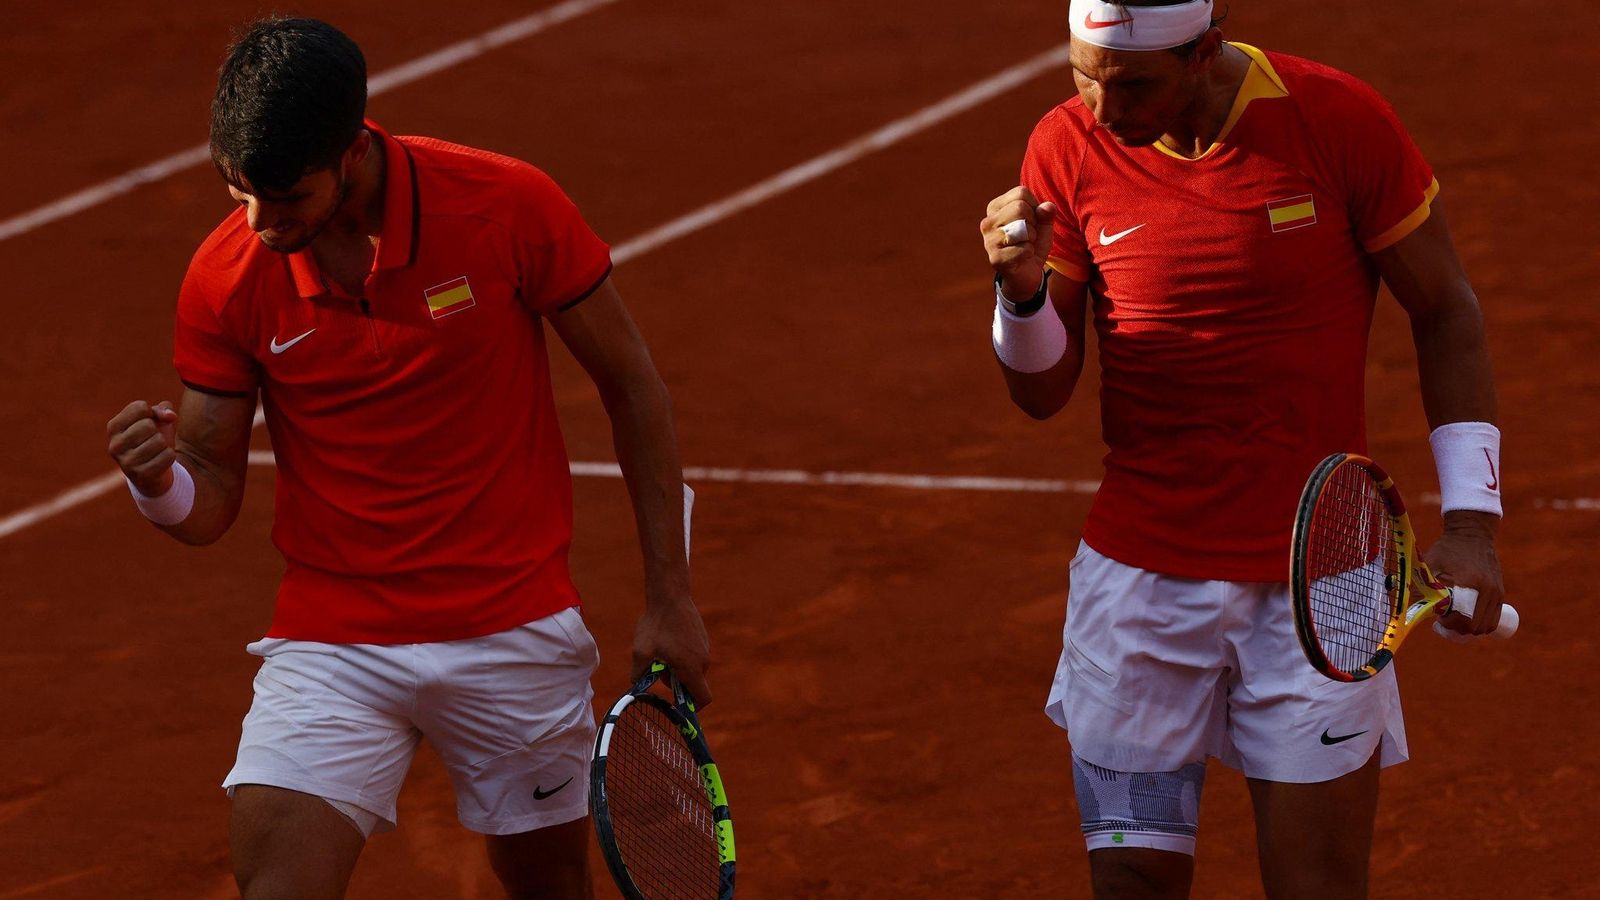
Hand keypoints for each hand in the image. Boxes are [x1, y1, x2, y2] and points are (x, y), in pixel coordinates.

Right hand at [106, 400, 178, 495]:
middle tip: (153, 441)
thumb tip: (171, 416)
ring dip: (164, 445)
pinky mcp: (141, 475)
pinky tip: (161, 461)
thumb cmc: (152, 440)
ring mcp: (126, 462)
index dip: (153, 413)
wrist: (154, 473)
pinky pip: (168, 456)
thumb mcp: (155, 421)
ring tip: (156, 452)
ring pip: (159, 441)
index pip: (140, 407)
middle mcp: (115, 445)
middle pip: (148, 425)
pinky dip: (170, 456)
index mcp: (113, 427)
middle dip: (157, 431)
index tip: (150, 422)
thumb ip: (162, 411)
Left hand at [632, 595, 711, 706]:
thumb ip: (638, 674)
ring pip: (694, 669)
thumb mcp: (640, 652)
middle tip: (659, 670)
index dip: (693, 707)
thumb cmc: (656, 624)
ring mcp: (705, 648)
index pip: (703, 699)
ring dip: (679, 669)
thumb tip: (635, 685)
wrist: (670, 595)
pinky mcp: (703, 638)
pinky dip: (683, 656)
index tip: (676, 703)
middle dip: (678, 684)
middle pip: (694, 684)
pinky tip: (668, 641)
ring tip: (662, 653)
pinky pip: (695, 655)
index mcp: (691, 668)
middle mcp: (703, 660)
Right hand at [981, 186, 1057, 300]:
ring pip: (1022, 228)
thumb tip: (1048, 207)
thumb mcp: (1043, 224)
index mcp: (995, 208)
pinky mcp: (995, 259)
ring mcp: (989, 241)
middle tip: (1028, 236)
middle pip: (1020, 208)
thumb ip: (1046, 213)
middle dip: (1032, 223)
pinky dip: (1029, 253)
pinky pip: (1024, 248)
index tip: (1031, 221)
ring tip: (1025, 245)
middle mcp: (988, 222)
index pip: (1021, 193)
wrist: (1026, 273)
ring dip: (1031, 239)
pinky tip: (1022, 257)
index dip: (1034, 206)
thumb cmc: (1032, 243)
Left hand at [1423, 510, 1505, 635]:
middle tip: (1444, 621)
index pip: (1463, 618)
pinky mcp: (1500, 593)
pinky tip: (1467, 619)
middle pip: (1474, 626)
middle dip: (1457, 629)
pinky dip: (1481, 625)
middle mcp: (1487, 590)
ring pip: (1486, 626)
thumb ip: (1422, 584)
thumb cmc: (1448, 548)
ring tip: (1455, 620)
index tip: (1438, 619)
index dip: (1449, 625)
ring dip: (1469, 629)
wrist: (1473, 534)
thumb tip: (1409, 606)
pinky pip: (1494, 619)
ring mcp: (1496, 593)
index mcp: (1470, 583)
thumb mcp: (1431, 563)